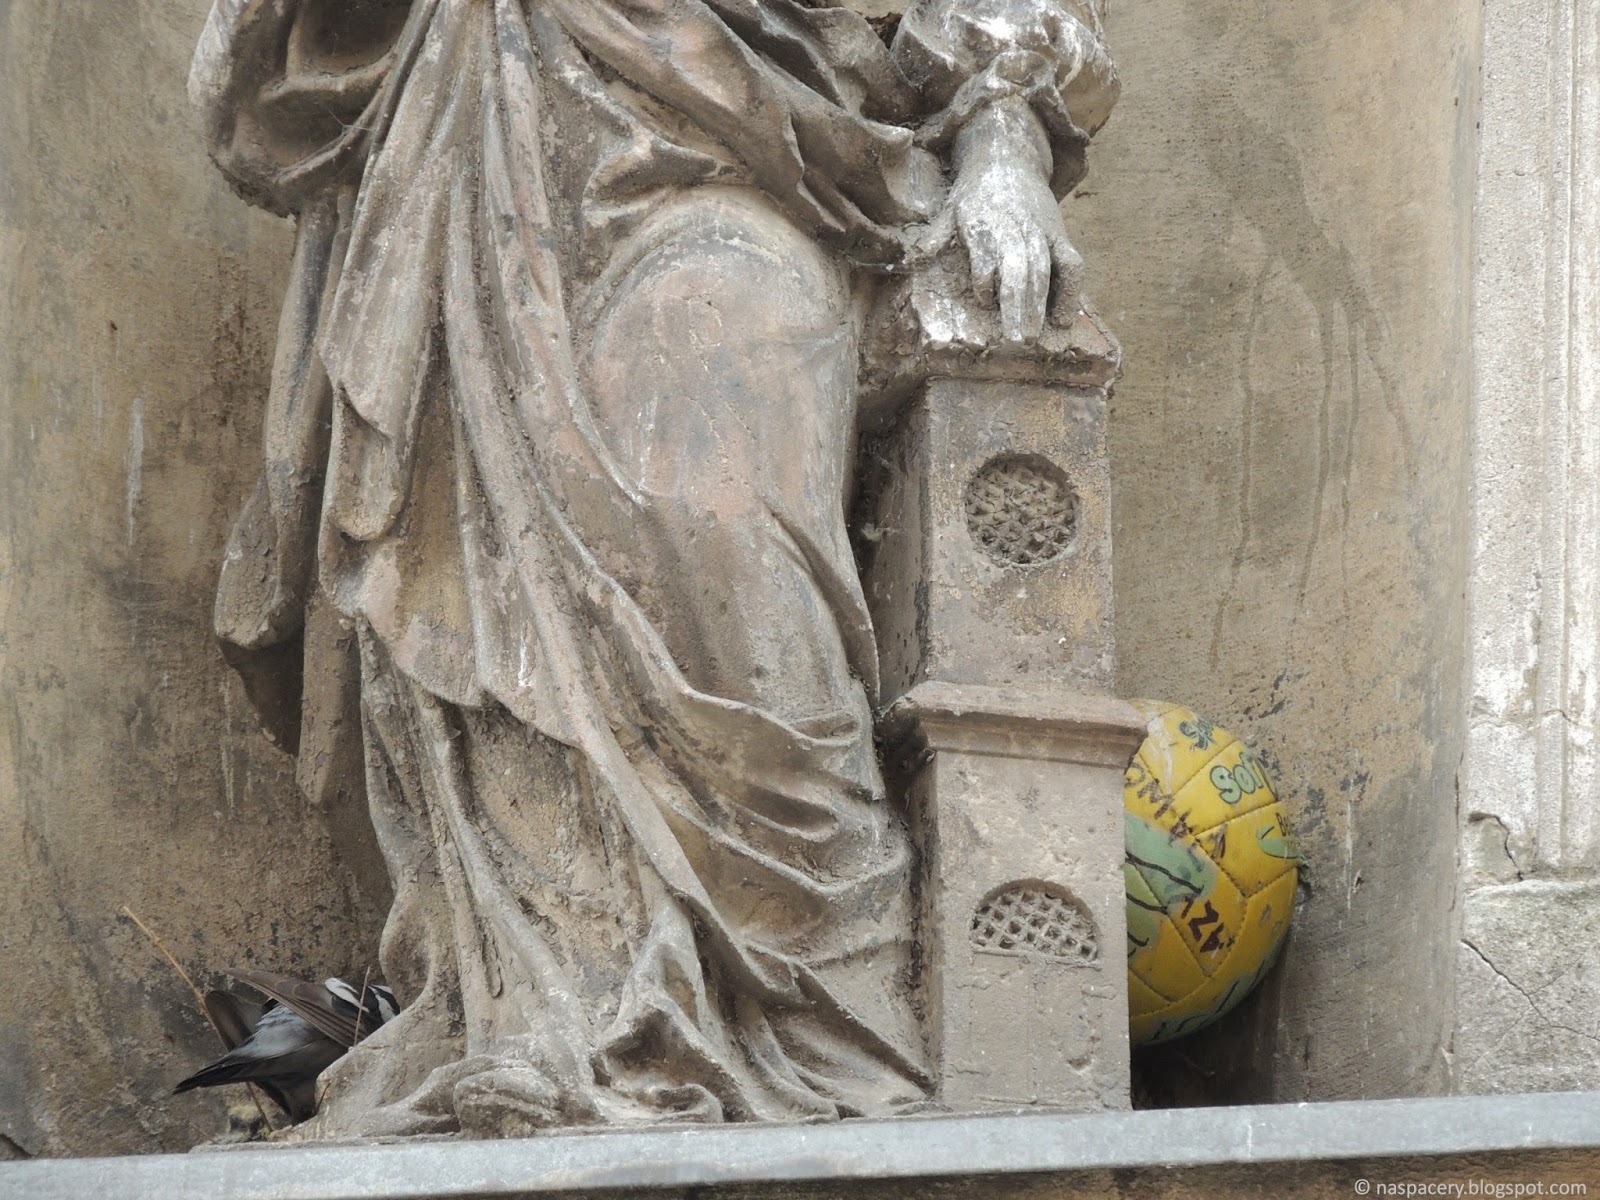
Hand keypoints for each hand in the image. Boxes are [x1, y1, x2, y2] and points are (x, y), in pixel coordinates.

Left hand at [948, 99, 1082, 343]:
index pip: (986, 255)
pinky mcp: (1059, 235)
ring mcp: (1040, 232)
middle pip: (1019, 269)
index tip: (984, 298)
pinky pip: (1072, 264)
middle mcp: (1014, 229)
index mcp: (984, 223)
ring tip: (1033, 337)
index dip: (985, 278)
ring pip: (1044, 270)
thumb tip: (907, 262)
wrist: (1008, 157)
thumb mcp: (949, 210)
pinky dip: (1071, 291)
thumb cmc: (975, 193)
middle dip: (1018, 305)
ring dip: (1040, 305)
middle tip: (1016, 340)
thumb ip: (934, 238)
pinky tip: (1063, 319)